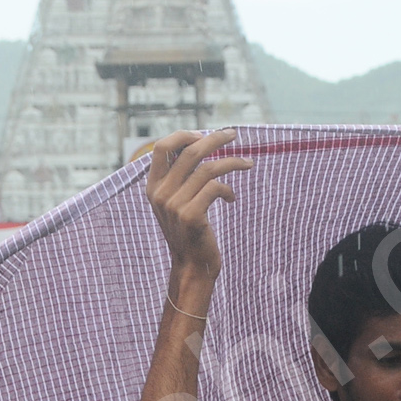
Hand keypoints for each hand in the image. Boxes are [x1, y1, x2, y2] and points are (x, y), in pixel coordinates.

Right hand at [145, 128, 253, 279]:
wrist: (191, 266)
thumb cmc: (189, 232)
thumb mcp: (176, 203)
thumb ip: (180, 178)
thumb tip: (199, 145)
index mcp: (153, 187)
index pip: (161, 147)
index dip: (183, 135)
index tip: (203, 134)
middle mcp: (160, 194)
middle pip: (190, 152)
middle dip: (215, 139)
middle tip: (233, 134)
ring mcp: (174, 205)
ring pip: (208, 169)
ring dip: (232, 162)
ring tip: (248, 163)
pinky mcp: (191, 216)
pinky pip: (215, 188)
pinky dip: (228, 190)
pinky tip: (232, 198)